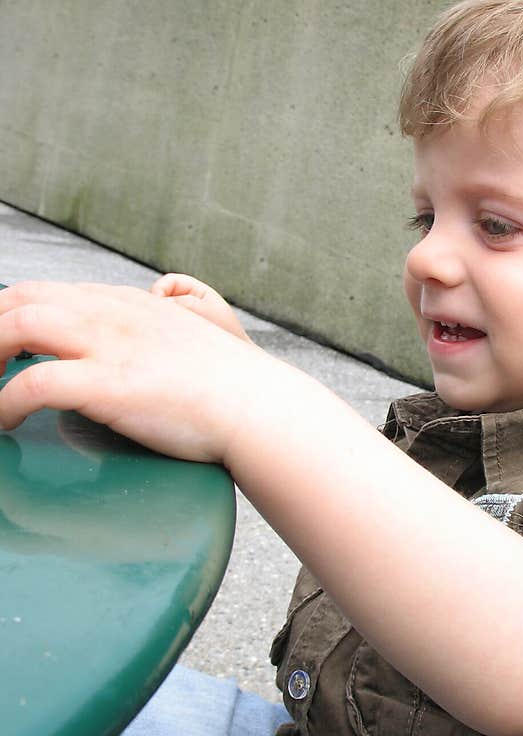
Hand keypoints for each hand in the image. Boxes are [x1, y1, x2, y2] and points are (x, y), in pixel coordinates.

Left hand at [0, 280, 272, 463]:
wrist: (259, 406)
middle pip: (20, 299)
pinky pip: (32, 384)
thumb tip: (162, 290)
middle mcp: (111, 314)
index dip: (9, 317)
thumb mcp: (204, 321)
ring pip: (16, 326)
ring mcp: (109, 346)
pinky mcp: (108, 384)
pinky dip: (3, 403)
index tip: (0, 348)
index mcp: (127, 303)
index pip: (45, 292)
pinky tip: (3, 421)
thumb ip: (179, 301)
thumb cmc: (235, 381)